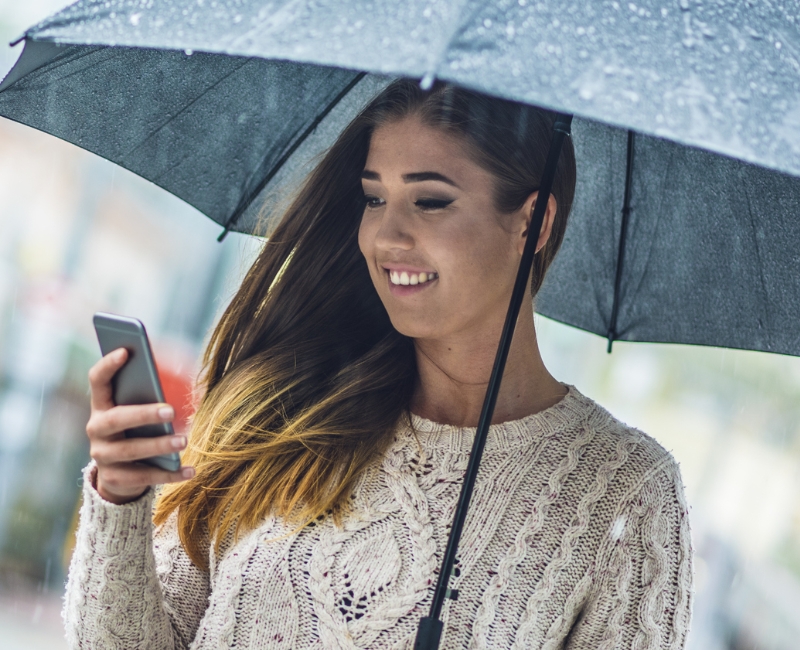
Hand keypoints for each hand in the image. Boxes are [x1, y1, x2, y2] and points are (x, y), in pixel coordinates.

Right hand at [86, 347, 194, 504]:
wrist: (119, 474)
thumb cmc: (135, 431)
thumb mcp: (136, 412)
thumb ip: (146, 396)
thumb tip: (180, 374)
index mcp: (101, 406)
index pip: (97, 381)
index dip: (107, 365)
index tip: (126, 351)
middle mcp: (96, 430)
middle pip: (116, 419)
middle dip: (144, 414)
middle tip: (171, 411)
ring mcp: (102, 456)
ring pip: (131, 451)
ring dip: (159, 445)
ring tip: (184, 441)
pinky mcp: (115, 479)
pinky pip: (145, 477)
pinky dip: (170, 474)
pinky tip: (191, 470)